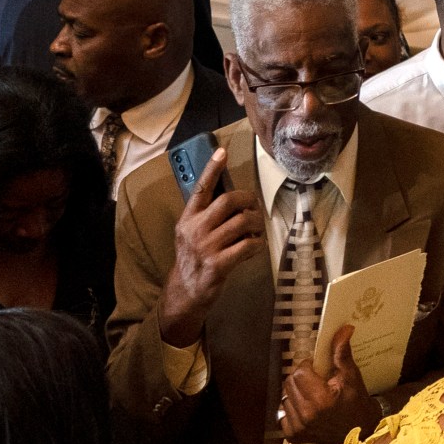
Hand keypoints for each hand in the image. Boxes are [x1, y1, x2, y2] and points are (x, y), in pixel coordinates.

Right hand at [156, 147, 261, 347]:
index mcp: (187, 219)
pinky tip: (254, 246)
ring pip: (243, 222)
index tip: (222, 152)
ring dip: (256, 223)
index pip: (200, 189)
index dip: (212, 170)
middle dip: (248, 200)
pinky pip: (248, 246)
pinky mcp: (218, 264)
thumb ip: (205, 214)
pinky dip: (257, 244)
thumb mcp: (191, 232)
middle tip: (254, 205)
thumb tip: (231, 194)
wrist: (185, 291)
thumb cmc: (194, 257)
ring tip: (256, 229)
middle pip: (229, 202)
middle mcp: (194, 230)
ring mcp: (206, 247)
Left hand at [282, 324, 379, 443]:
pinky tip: (306, 408)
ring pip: (285, 397)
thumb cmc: (357, 402)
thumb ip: (341, 353)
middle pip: (289, 383)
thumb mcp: (352, 376)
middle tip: (315, 379)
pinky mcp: (294, 436)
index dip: (307, 366)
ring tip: (312, 394)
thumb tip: (343, 329)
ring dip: (296, 392)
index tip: (317, 368)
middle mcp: (307, 415)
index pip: (299, 373)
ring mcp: (299, 428)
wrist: (360, 431)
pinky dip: (292, 408)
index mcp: (321, 400)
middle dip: (300, 377)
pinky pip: (283, 413)